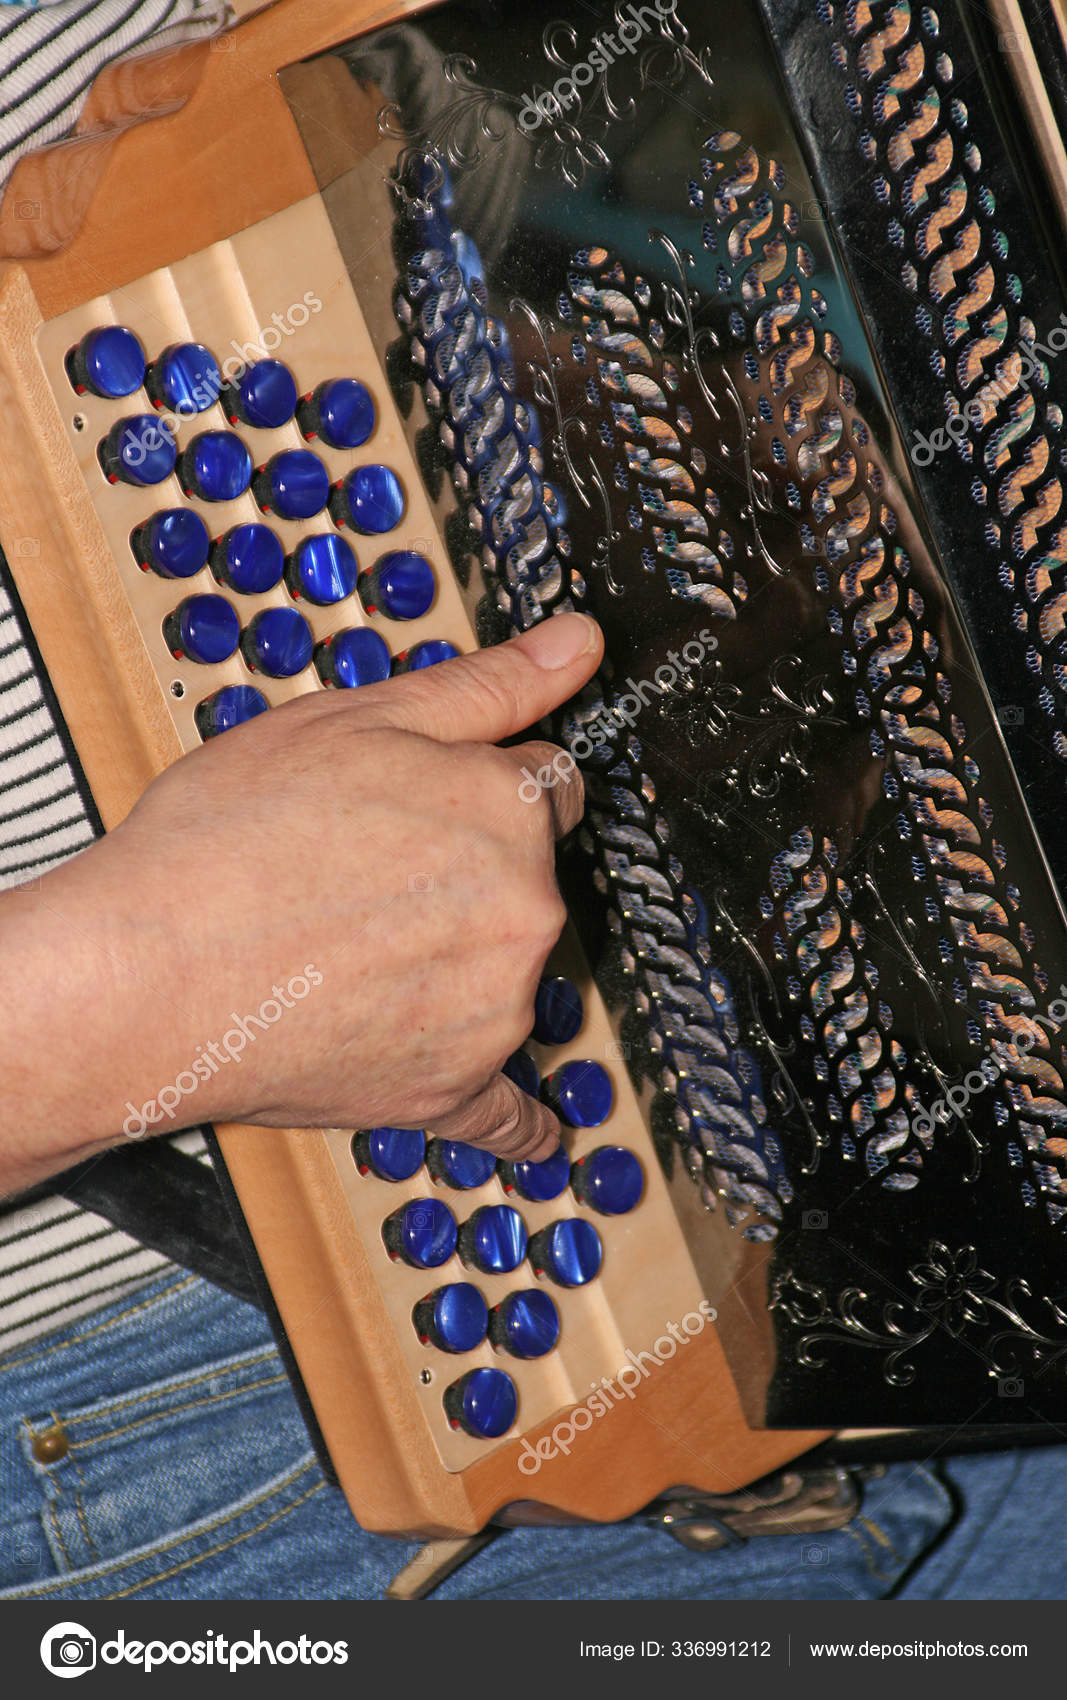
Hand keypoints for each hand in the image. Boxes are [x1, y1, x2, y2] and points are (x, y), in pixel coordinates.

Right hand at [0, 613, 602, 1193]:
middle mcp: (523, 913)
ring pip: (509, 971)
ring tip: (362, 950)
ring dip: (467, 962)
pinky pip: (510, 1114)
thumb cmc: (225, 846)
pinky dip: (517, 1118)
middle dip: (476, 869)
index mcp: (508, 812)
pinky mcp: (451, 1093)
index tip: (449, 802)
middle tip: (380, 871)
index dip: (489, 785)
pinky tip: (533, 1124)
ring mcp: (494, 1012)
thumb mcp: (354, 720)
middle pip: (530, 878)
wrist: (144, 976)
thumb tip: (577, 643)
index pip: (548, 787)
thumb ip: (487, 684)